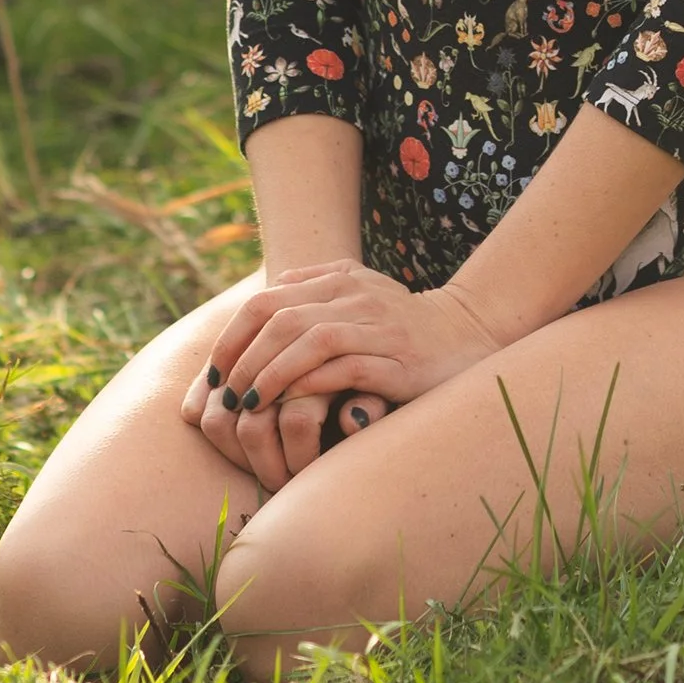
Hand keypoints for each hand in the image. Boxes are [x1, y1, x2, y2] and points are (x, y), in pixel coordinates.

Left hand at [182, 261, 502, 480]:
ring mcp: (378, 326)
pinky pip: (341, 367)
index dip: (234, 335)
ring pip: (306, 339)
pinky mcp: (396, 360)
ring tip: (247, 402)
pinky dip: (307, 384)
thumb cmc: (403, 328)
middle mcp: (357, 296)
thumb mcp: (359, 298)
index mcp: (341, 278)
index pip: (268, 298)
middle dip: (242, 357)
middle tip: (222, 392)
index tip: (213, 372)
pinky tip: (287, 404)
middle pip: (280, 317)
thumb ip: (315, 293)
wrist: (470, 338)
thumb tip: (267, 297)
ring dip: (268, 372)